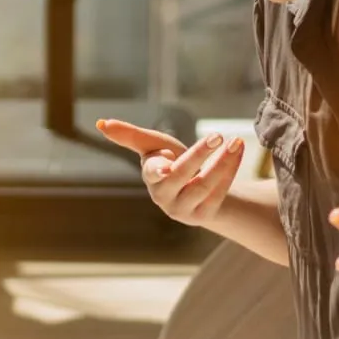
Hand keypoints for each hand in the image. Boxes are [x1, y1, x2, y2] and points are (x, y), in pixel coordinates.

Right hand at [96, 118, 245, 226]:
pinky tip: (238, 151)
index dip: (158, 166)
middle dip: (199, 155)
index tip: (167, 159)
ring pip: (204, 185)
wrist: (194, 189)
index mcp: (151, 178)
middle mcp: (164, 197)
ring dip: (222, 163)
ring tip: (236, 142)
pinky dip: (230, 171)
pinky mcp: (204, 215)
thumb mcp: (153, 146)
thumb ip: (129, 136)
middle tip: (216, 135)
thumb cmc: (170, 162)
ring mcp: (184, 209)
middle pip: (182, 176)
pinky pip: (219, 192)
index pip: (152, 171)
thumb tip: (100, 123)